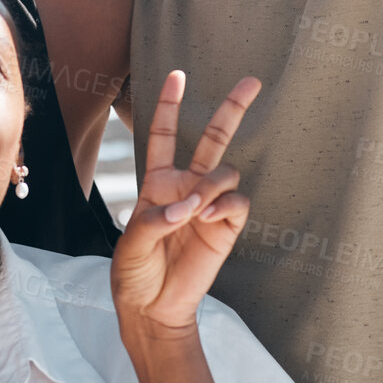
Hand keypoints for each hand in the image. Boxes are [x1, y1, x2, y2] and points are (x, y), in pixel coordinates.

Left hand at [111, 71, 259, 342]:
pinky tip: (208, 220)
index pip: (162, 135)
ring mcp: (209, 206)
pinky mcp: (226, 228)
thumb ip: (154, 220)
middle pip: (212, 138)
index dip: (167, 104)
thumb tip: (189, 206)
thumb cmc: (133, 272)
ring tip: (195, 211)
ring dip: (211, 184)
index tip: (177, 74)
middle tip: (252, 80)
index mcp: (157, 183)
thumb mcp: (129, 244)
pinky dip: (224, 206)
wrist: (153, 308)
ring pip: (225, 171)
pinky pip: (237, 202)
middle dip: (231, 108)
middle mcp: (186, 187)